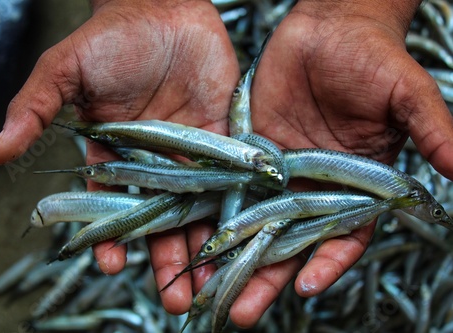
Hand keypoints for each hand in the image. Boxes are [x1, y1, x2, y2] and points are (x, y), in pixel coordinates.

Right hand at [0, 0, 239, 313]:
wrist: (164, 8)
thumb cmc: (112, 38)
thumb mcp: (66, 71)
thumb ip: (35, 109)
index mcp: (115, 155)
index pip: (114, 206)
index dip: (112, 236)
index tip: (113, 264)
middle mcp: (155, 162)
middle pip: (161, 218)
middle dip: (166, 257)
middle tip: (175, 298)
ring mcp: (191, 154)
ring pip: (198, 208)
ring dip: (203, 246)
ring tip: (208, 283)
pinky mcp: (224, 139)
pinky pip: (231, 178)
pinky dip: (235, 207)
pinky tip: (240, 236)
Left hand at [226, 0, 452, 327]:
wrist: (330, 27)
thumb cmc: (374, 57)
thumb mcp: (407, 94)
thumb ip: (432, 131)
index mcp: (356, 185)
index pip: (343, 235)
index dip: (326, 262)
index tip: (304, 285)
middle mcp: (316, 187)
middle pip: (290, 242)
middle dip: (267, 277)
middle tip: (240, 312)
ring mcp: (281, 173)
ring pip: (255, 223)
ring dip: (235, 256)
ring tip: (211, 286)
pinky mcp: (252, 153)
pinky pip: (233, 187)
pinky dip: (217, 213)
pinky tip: (198, 236)